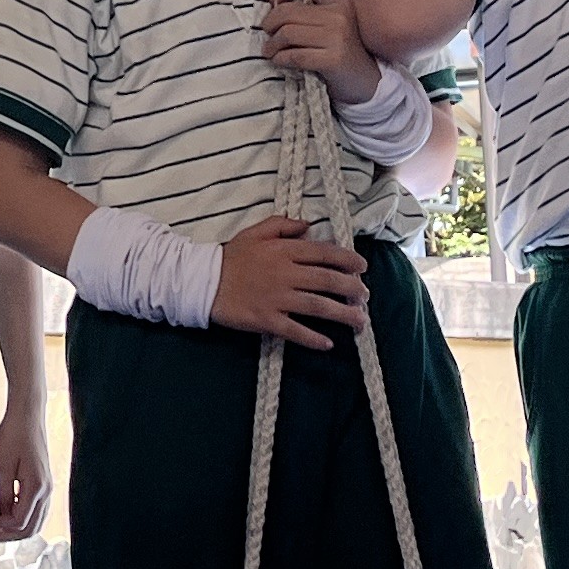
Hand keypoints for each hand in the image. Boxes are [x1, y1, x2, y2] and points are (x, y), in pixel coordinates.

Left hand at [0, 396, 52, 541]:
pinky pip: (36, 511)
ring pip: (35, 522)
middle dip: (6, 535)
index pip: (18, 522)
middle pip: (30, 529)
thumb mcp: (2, 466)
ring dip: (14, 529)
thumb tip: (2, 514)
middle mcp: (47, 491)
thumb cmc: (13, 435)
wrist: (27, 414)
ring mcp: (48, 488)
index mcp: (37, 487)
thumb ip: (3, 494)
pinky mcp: (44, 483)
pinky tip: (4, 512)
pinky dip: (21, 518)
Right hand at [212, 217, 366, 348]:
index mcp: (284, 251)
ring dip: (343, 314)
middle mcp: (285, 274)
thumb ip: (283, 224)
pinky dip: (313, 339)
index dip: (348, 260)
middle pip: (327, 281)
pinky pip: (295, 331)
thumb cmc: (231, 257)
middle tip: (365, 296)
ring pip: (318, 306)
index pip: (324, 253)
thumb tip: (308, 227)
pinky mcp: (266, 320)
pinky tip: (328, 344)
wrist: (203, 282)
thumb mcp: (255, 232)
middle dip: (352, 289)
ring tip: (360, 321)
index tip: (362, 267)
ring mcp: (277, 298)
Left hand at [259, 0, 379, 103]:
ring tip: (269, 50)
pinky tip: (278, 60)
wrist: (362, 80)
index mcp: (340, 1)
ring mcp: (338, 37)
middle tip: (267, 32)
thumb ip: (299, 6)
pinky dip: (280, 59)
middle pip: (289, 11)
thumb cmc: (337, 49)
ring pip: (288, 33)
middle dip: (270, 23)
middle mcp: (340, 15)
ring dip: (271, 44)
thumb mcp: (325, 23)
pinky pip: (295, 56)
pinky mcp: (333, 59)